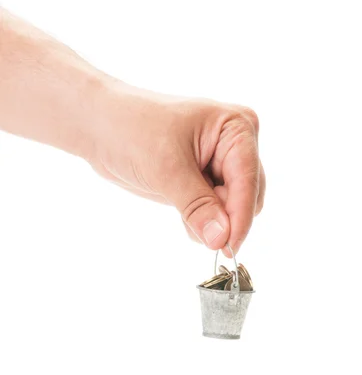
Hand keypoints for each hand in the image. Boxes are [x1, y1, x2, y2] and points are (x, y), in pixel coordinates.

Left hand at [89, 82, 264, 254]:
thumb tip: (221, 239)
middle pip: (248, 197)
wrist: (100, 126)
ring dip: (212, 222)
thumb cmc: (132, 130)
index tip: (227, 248)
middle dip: (225, 219)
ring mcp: (222, 163)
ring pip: (234, 208)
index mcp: (236, 128)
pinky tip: (182, 213)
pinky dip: (203, 221)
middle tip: (195, 227)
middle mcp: (237, 144)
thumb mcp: (166, 170)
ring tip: (180, 212)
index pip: (249, 180)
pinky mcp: (206, 180)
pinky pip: (217, 211)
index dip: (239, 217)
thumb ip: (198, 207)